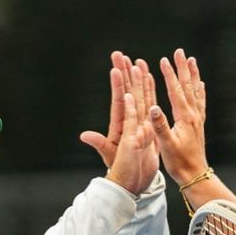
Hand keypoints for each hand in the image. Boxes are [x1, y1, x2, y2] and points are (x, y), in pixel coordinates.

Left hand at [80, 51, 158, 172]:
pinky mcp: (149, 127)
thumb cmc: (121, 168)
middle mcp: (129, 120)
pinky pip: (150, 106)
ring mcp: (139, 122)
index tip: (115, 67)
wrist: (134, 180)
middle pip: (127, 92)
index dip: (117, 84)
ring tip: (138, 61)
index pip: (118, 99)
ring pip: (140, 96)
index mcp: (120, 124)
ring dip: (139, 79)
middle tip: (120, 54)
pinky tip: (151, 80)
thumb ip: (99, 143)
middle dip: (125, 74)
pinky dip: (151, 93)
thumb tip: (84, 135)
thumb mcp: (109, 154)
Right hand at [148, 48, 208, 184]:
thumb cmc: (179, 163)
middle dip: (182, 68)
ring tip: (192, 61)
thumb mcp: (166, 145)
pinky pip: (200, 102)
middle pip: (187, 86)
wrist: (195, 175)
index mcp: (184, 118)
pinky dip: (200, 91)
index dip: (169, 75)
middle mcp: (193, 115)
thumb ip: (160, 125)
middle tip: (180, 52)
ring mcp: (198, 119)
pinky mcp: (199, 125)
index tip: (164, 60)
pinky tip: (200, 85)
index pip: (175, 91)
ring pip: (195, 91)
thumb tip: (153, 107)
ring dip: (193, 75)